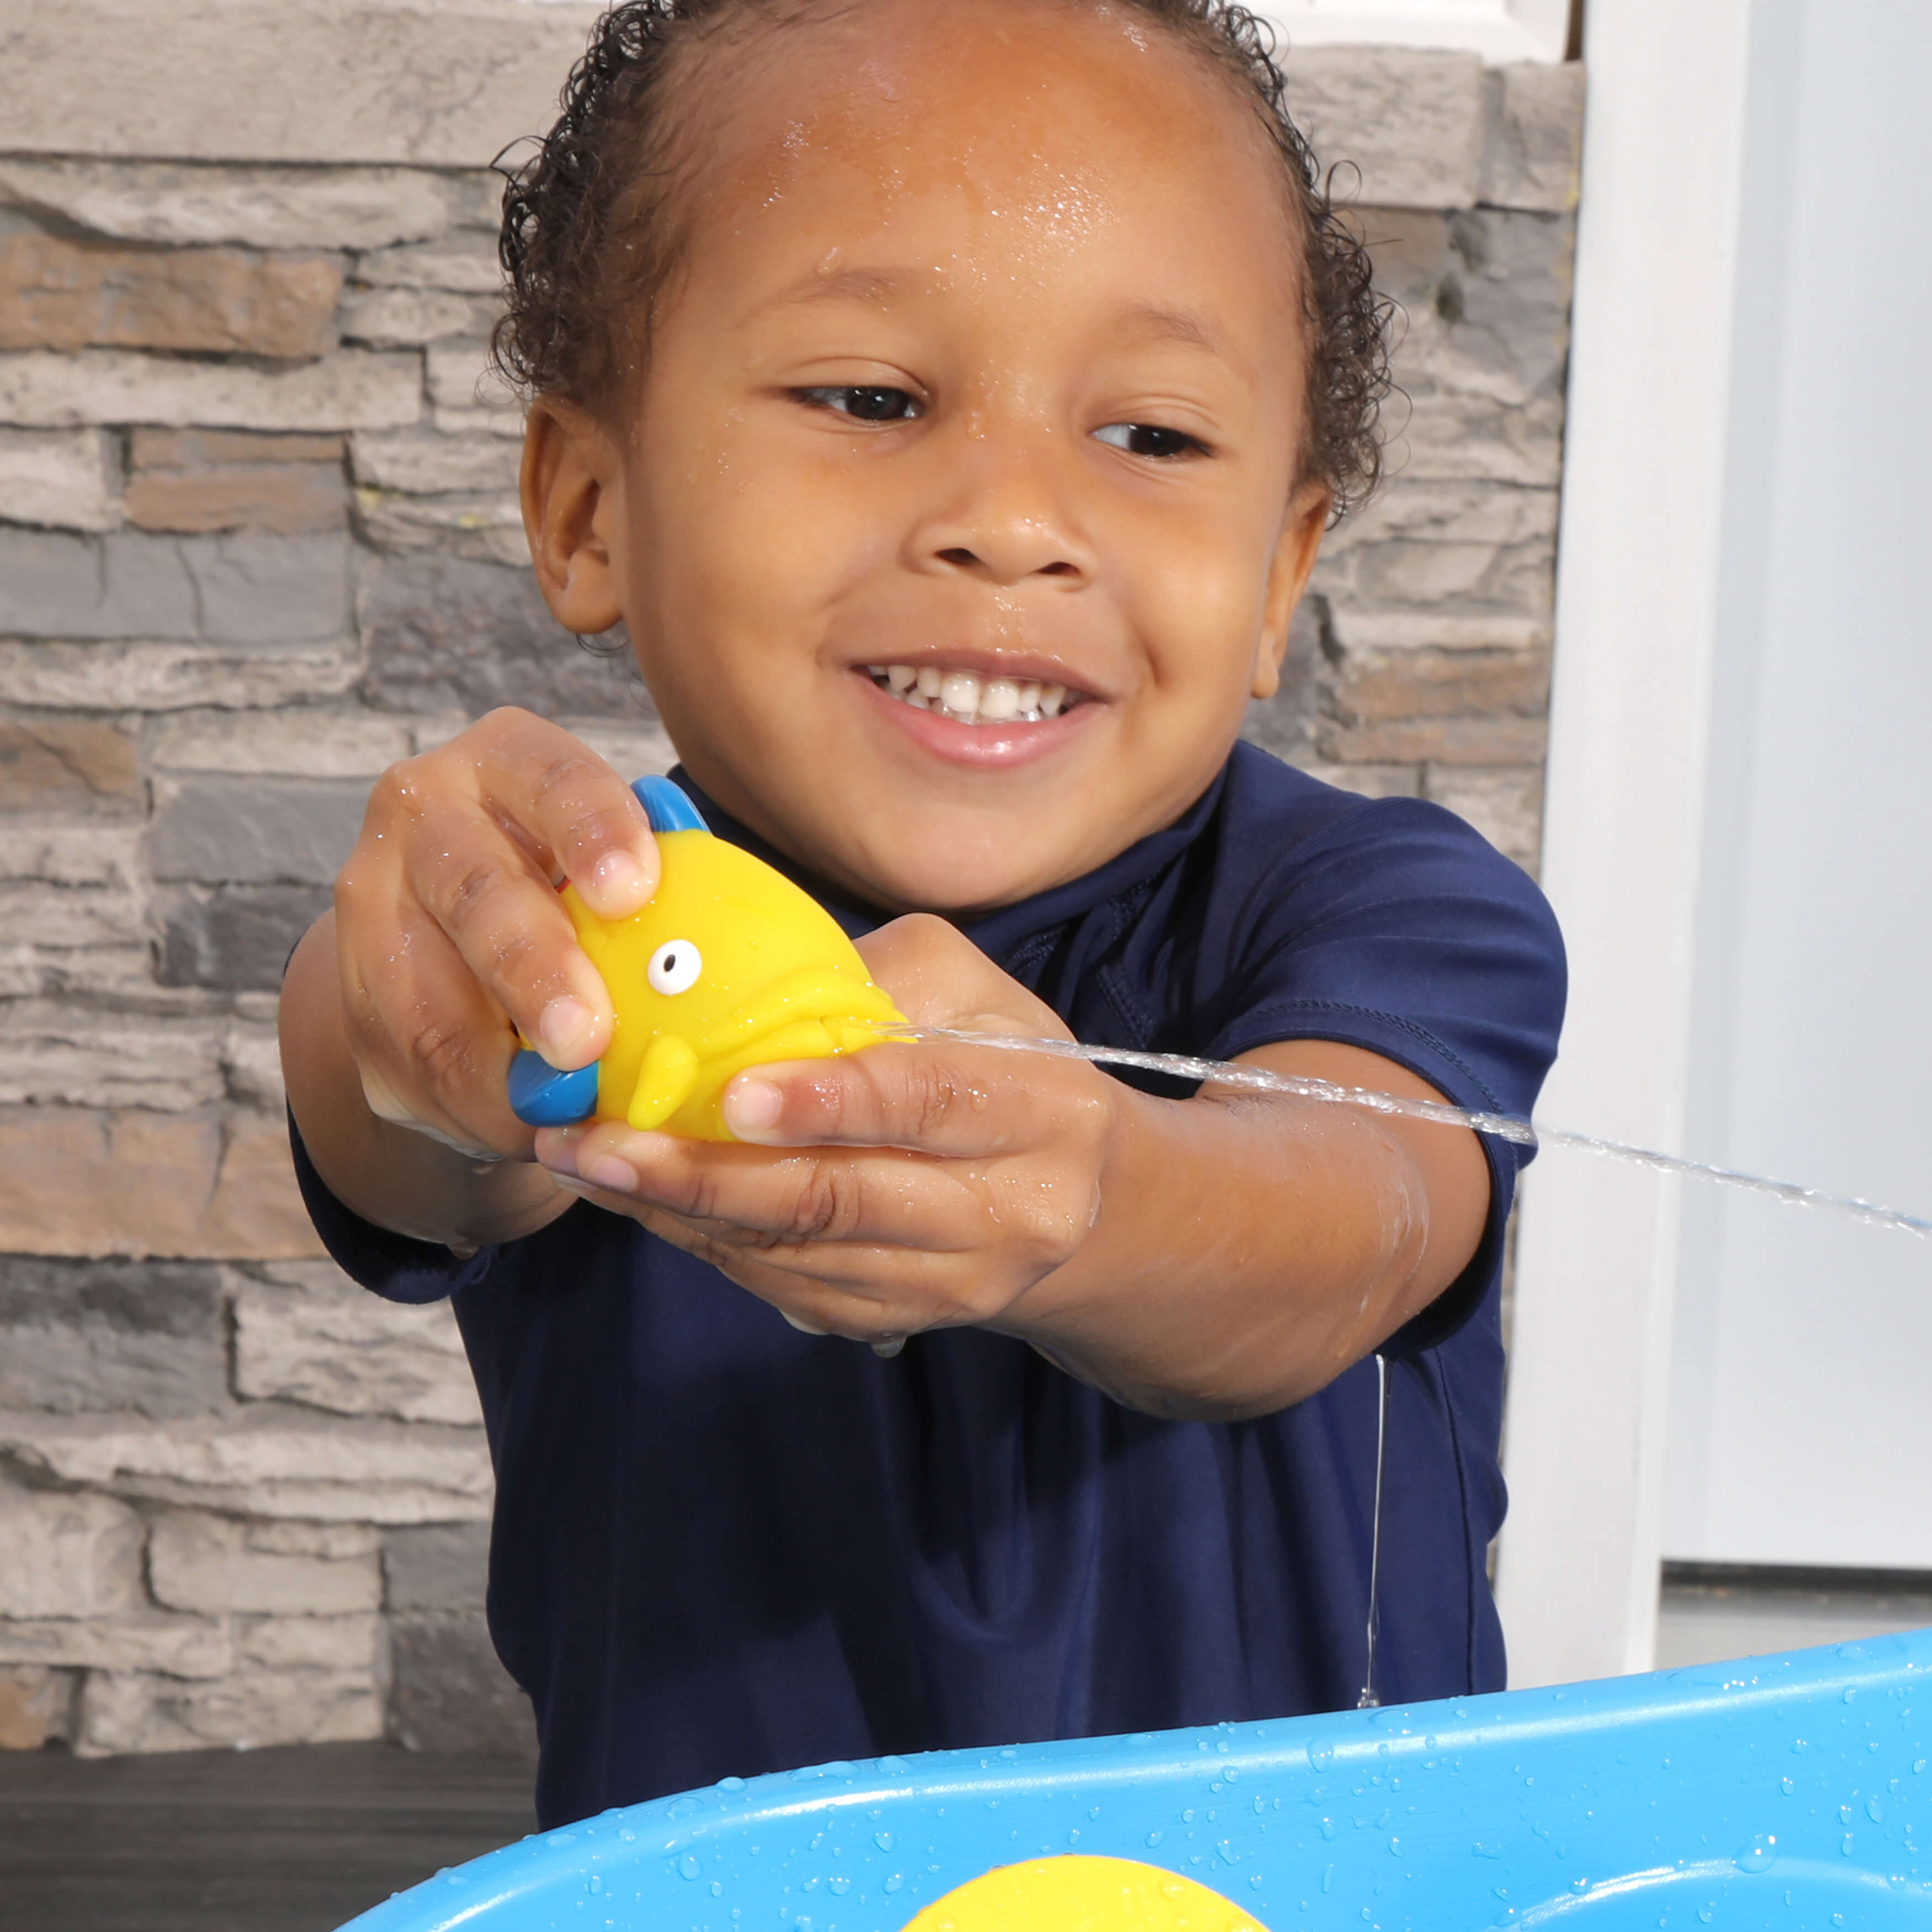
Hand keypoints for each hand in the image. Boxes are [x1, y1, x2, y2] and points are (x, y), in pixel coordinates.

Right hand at [332, 707, 660, 1162]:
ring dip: (498, 1063)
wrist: (465, 950)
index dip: (593, 828)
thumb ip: (656, 903)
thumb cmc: (580, 902)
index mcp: (508, 762)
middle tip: (587, 1037)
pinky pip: (416, 1062)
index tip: (633, 891)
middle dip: (534, 967)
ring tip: (563, 1103)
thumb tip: (720, 964)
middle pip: (476, 889)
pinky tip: (527, 1125)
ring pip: (427, 992)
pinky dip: (480, 1103)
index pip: (551, 775)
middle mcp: (426, 809)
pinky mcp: (353, 991)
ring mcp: (373, 896)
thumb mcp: (614, 882)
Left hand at [531, 914, 1122, 1345]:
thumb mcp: (982, 997)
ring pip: (797, 1253)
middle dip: (705, 1173)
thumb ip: (884, 979)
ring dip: (678, 1211)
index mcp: (1043, 1112)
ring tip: (587, 1162)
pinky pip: (784, 1285)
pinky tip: (643, 1199)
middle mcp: (1006, 1214)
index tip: (731, 1091)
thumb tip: (753, 981)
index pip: (927, 1104)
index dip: (828, 1100)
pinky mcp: (899, 1319)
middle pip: (840, 1200)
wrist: (1086, 1208)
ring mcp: (950, 1284)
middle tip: (599, 1140)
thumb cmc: (1018, 1074)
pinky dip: (703, 1242)